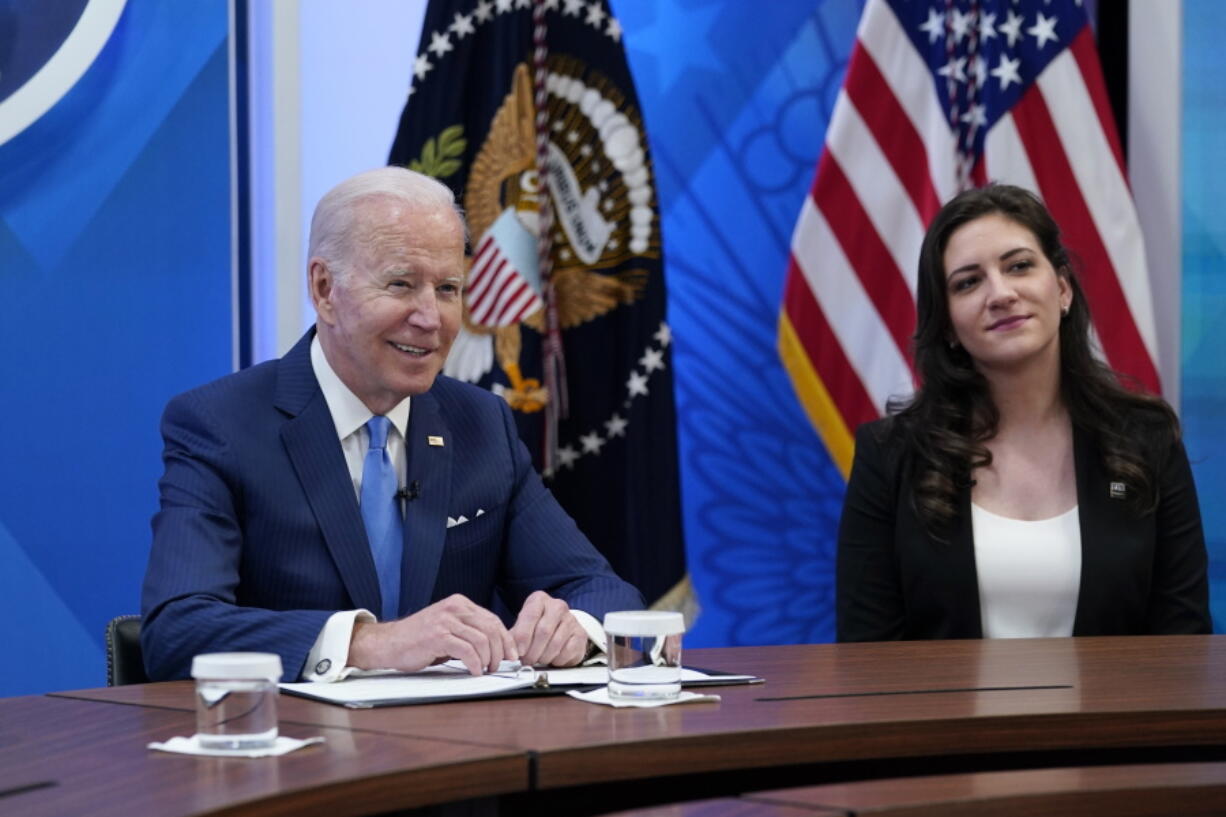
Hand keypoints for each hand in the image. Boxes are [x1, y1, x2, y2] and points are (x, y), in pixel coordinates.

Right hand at [347, 594, 517, 675]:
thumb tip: (496, 647)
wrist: (389, 643)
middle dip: (501, 650)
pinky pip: (467, 651)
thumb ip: (468, 631)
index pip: (492, 619)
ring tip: (486, 669)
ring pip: (482, 640)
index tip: (512, 654)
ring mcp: (446, 621)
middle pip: (491, 628)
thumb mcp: (448, 628)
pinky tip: (475, 671)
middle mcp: (454, 608)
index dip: (506, 639)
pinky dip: (475, 663)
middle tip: (500, 665)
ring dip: (488, 659)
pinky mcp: (438, 636)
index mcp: (459, 603)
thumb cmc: (418, 639)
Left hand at [509, 591, 589, 666]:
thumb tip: (509, 652)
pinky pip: (568, 651)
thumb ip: (514, 638)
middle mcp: (557, 606)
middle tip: (527, 661)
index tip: (519, 651)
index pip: (530, 615)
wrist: (557, 629)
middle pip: (544, 631)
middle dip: (533, 651)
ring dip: (544, 657)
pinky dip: (558, 660)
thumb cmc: (535, 628)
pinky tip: (552, 658)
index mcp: (539, 600)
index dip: (523, 636)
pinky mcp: (581, 634)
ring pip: (556, 643)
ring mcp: (571, 619)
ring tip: (538, 660)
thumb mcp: (521, 628)